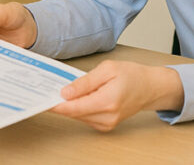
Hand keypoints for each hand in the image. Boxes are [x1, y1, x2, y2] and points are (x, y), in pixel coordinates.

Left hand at [50, 61, 183, 131]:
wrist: (150, 87)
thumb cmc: (132, 75)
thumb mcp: (107, 69)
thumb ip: (85, 82)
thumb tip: (66, 92)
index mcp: (108, 101)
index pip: (75, 108)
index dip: (56, 104)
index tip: (43, 99)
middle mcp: (108, 116)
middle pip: (75, 113)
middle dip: (62, 102)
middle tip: (49, 89)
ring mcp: (108, 123)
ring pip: (79, 116)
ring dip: (71, 105)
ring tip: (67, 89)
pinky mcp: (107, 125)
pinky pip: (86, 117)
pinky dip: (80, 108)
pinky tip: (81, 96)